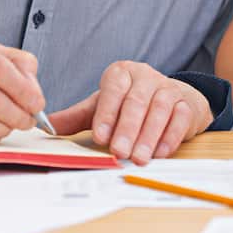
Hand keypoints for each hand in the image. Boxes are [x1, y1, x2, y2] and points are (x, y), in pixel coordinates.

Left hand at [47, 61, 212, 164]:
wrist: (172, 97)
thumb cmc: (131, 103)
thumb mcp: (103, 106)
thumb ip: (77, 117)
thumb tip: (46, 127)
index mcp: (121, 73)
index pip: (113, 90)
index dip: (107, 114)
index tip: (100, 136)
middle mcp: (145, 77)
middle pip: (136, 102)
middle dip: (127, 129)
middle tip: (119, 152)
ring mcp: (168, 88)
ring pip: (159, 110)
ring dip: (148, 136)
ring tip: (139, 158)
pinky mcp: (186, 104)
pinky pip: (180, 118)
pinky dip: (170, 137)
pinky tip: (160, 152)